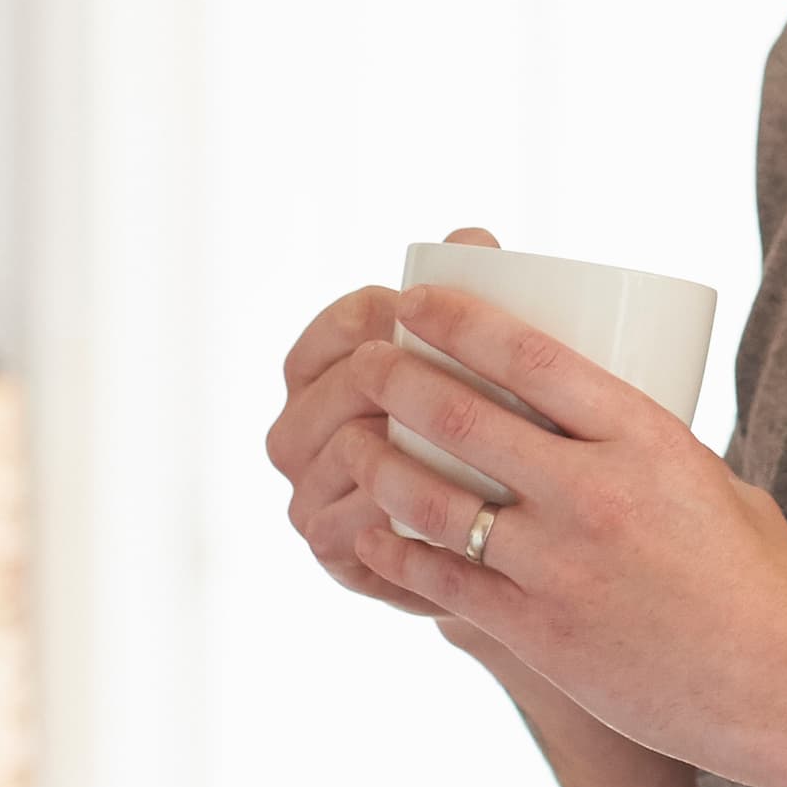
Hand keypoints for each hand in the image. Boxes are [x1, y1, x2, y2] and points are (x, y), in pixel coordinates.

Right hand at [262, 225, 502, 622]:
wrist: (489, 533)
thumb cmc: (484, 425)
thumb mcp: (480, 361)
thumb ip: (470, 294)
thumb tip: (470, 239)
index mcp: (320, 370)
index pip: (343, 324)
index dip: (391, 314)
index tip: (443, 315)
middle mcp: (297, 430)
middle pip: (346, 382)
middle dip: (405, 374)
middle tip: (476, 376)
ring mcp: (308, 490)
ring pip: (348, 448)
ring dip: (406, 438)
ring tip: (474, 434)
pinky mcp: (331, 547)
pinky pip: (354, 515)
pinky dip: (397, 502)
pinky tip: (448, 495)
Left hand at [335, 278, 786, 786]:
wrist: (782, 688)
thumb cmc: (764, 584)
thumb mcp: (720, 486)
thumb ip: (656, 456)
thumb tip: (607, 435)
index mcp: (649, 438)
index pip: (532, 357)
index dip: (460, 319)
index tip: (416, 296)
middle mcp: (595, 492)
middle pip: (464, 417)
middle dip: (398, 377)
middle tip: (363, 358)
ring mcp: (558, 565)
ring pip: (433, 500)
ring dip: (378, 462)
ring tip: (349, 439)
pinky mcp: (536, 632)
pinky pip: (439, 580)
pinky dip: (392, 552)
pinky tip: (366, 534)